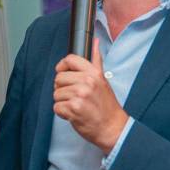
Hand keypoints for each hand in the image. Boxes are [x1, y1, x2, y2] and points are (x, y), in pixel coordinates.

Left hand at [53, 37, 129, 154]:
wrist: (112, 128)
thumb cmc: (107, 106)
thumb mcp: (103, 80)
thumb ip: (97, 61)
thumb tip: (95, 42)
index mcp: (93, 73)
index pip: (69, 59)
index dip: (62, 66)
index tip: (63, 73)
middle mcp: (87, 82)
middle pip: (58, 78)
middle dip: (62, 88)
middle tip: (73, 96)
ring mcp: (80, 95)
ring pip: (56, 94)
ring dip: (62, 102)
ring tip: (75, 106)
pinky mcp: (73, 109)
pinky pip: (56, 107)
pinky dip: (62, 113)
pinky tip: (73, 114)